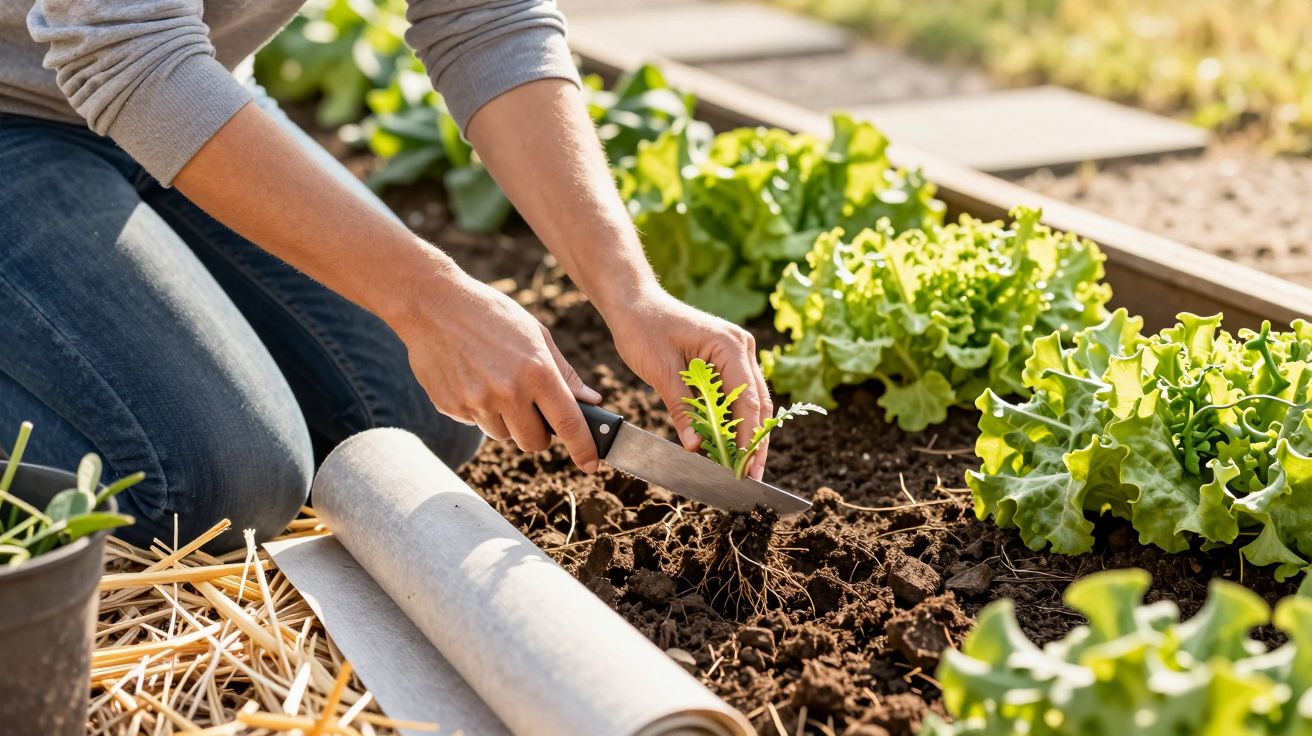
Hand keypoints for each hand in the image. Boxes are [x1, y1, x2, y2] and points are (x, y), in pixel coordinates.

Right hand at [393, 267, 602, 471]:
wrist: (432, 305)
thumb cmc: (490, 314)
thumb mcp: (536, 333)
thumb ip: (564, 372)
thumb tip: (589, 401)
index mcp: (537, 372)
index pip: (568, 423)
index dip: (583, 449)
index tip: (591, 464)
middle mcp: (508, 392)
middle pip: (534, 442)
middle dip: (538, 432)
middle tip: (531, 408)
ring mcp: (477, 403)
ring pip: (503, 435)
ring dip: (506, 420)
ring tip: (494, 382)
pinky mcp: (451, 408)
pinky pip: (475, 423)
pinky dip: (479, 409)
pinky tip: (471, 378)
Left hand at [605, 288, 773, 479]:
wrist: (633, 303)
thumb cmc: (644, 327)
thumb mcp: (661, 370)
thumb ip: (682, 408)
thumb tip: (695, 446)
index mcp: (730, 346)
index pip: (748, 401)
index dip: (747, 438)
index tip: (744, 467)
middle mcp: (741, 349)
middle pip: (757, 405)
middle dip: (753, 442)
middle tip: (750, 477)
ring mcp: (735, 355)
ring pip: (749, 404)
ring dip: (743, 435)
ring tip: (741, 468)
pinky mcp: (723, 363)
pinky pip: (732, 398)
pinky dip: (729, 422)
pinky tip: (723, 445)